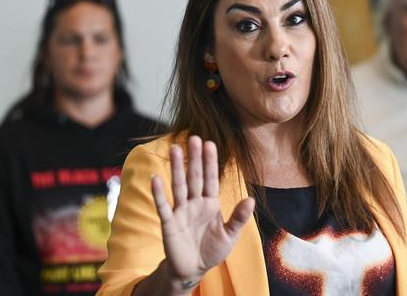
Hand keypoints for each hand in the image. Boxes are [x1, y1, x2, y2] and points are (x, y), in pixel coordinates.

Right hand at [151, 136, 254, 289]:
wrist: (194, 269)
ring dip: (176, 168)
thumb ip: (239, 218)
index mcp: (210, 203)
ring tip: (174, 149)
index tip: (210, 143)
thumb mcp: (230, 235)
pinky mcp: (169, 223)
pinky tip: (155, 178)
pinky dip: (159, 193)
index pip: (211, 179)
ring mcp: (181, 211)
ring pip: (179, 186)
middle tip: (193, 137)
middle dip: (194, 158)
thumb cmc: (212, 250)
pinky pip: (163, 206)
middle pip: (194, 177)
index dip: (210, 162)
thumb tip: (251, 200)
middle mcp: (194, 203)